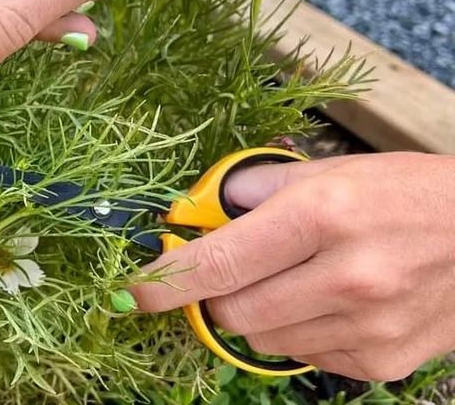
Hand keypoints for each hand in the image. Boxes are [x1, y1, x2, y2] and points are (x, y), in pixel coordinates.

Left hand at [129, 152, 454, 380]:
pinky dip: (298, 332)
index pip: (221, 263)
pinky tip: (326, 300)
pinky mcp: (384, 361)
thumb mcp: (326, 171)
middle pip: (234, 312)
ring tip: (292, 277)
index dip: (167, 280)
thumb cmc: (399, 191)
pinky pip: (306, 358)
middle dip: (215, 295)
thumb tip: (203, 213)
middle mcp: (345, 277)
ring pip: (264, 341)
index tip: (133, 290)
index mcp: (321, 216)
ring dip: (257, 313)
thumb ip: (255, 190)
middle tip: (230, 270)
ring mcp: (368, 327)